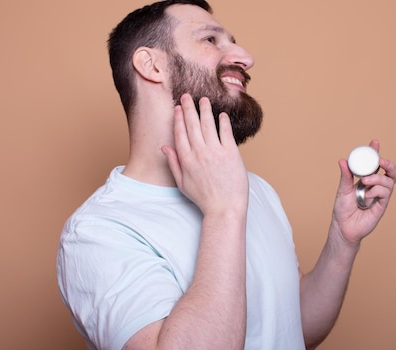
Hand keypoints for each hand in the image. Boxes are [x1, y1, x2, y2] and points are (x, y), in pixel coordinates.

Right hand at [162, 94, 248, 214]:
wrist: (225, 208)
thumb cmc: (204, 198)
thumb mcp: (182, 183)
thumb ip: (173, 163)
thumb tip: (164, 147)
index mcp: (186, 160)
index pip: (180, 133)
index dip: (179, 118)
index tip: (178, 108)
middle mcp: (199, 153)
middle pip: (192, 125)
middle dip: (189, 108)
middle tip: (187, 96)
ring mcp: (216, 152)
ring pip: (208, 125)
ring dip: (205, 110)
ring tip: (204, 100)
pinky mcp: (231, 154)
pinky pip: (226, 133)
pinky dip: (223, 122)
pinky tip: (221, 115)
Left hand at [331, 139, 395, 246]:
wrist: (343, 227)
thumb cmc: (342, 209)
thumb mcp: (342, 189)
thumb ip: (345, 176)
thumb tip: (342, 160)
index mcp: (367, 180)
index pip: (374, 164)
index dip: (376, 153)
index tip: (374, 142)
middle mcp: (375, 187)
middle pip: (391, 172)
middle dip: (389, 164)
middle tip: (381, 161)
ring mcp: (380, 196)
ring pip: (388, 182)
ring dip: (377, 178)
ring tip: (365, 182)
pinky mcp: (382, 206)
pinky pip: (385, 193)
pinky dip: (376, 191)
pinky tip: (367, 196)